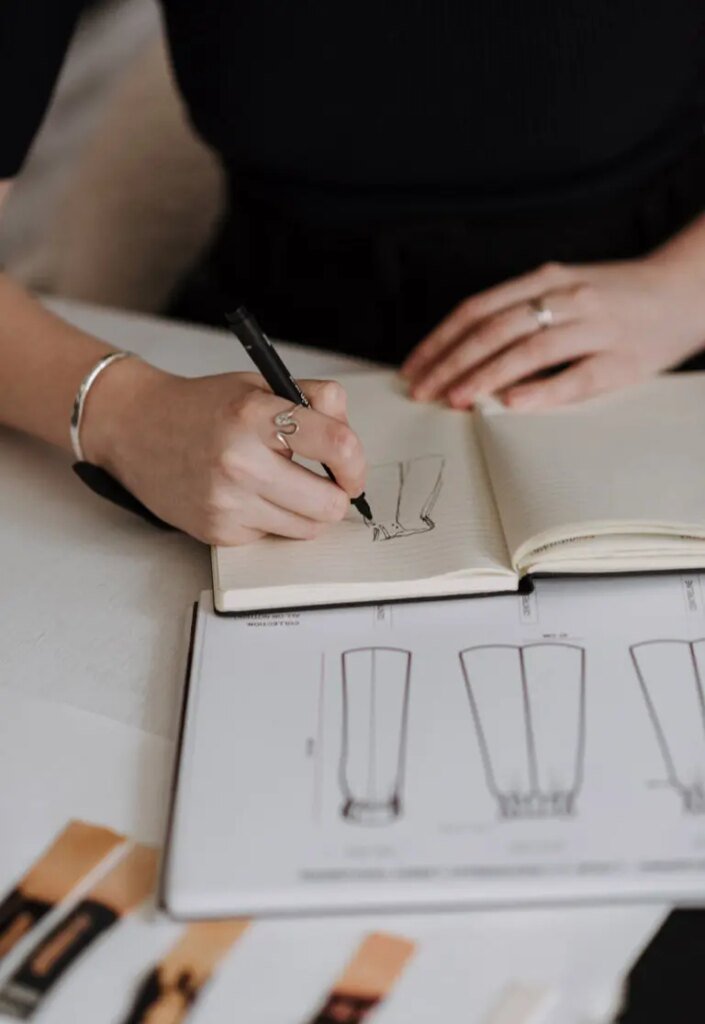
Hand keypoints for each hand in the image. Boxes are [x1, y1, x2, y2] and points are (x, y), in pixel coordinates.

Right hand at [82, 361, 365, 544]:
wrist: (135, 429)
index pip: (338, 445)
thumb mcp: (260, 385)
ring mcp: (227, 502)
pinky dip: (273, 520)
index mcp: (255, 415)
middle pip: (329, 504)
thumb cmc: (203, 407)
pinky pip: (273, 537)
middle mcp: (240, 462)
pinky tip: (250, 496)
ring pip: (308, 528)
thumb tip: (351, 445)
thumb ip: (316, 403)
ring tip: (286, 486)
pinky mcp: (218, 531)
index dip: (356, 463)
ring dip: (308, 512)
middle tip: (325, 482)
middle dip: (336, 496)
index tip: (351, 467)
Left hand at [401, 257, 704, 409]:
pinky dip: (541, 391)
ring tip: (455, 399)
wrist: (684, 292)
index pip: (478, 309)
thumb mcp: (563, 292)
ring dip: (485, 376)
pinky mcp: (621, 360)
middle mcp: (567, 298)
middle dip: (451, 363)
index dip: (440, 339)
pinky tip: (512, 404)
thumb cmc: (614, 299)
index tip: (414, 367)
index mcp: (546, 279)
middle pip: (495, 329)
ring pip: (530, 350)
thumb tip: (464, 357)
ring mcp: (596, 328)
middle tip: (422, 391)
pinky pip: (576, 377)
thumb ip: (520, 315)